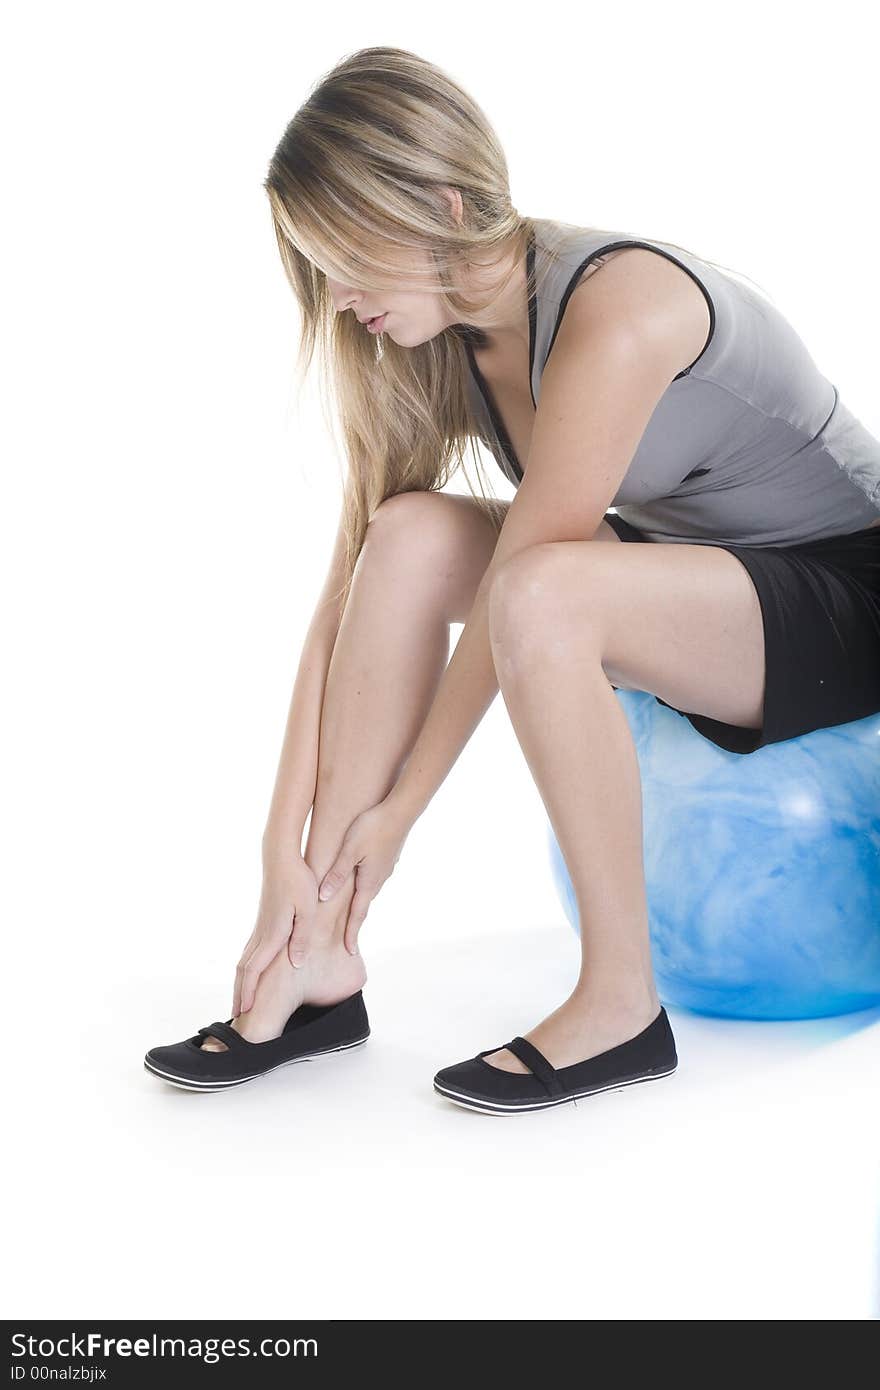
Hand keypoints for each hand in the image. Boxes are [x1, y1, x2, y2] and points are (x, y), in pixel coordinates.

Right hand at [232, 855, 318, 1015]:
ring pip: (246, 960)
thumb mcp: (308, 910)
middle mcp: (263, 933)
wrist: (281, 856)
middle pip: (244, 969)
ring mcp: (261, 926)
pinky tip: (250, 972)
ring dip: (241, 982)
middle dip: (239, 993)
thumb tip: (296, 963)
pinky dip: (248, 967)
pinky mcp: (265, 920)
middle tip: (235, 1016)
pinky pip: (252, 950)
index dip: (248, 992)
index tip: (243, 1012)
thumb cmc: (299, 881)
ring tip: (240, 999)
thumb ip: (302, 938)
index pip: (254, 970)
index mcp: (273, 934)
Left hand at [311, 797, 410, 955]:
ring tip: (351, 912)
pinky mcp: (388, 858)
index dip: (352, 933)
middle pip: (363, 905)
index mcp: (369, 881)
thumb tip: (323, 896)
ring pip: (369, 890)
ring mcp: (386, 868)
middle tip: (347, 939)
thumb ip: (337, 873)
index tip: (350, 952)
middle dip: (354, 922)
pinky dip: (364, 886)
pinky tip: (360, 880)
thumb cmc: (373, 827)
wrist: (402, 810)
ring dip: (360, 903)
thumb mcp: (349, 850)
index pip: (358, 914)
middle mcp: (379, 879)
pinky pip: (373, 878)